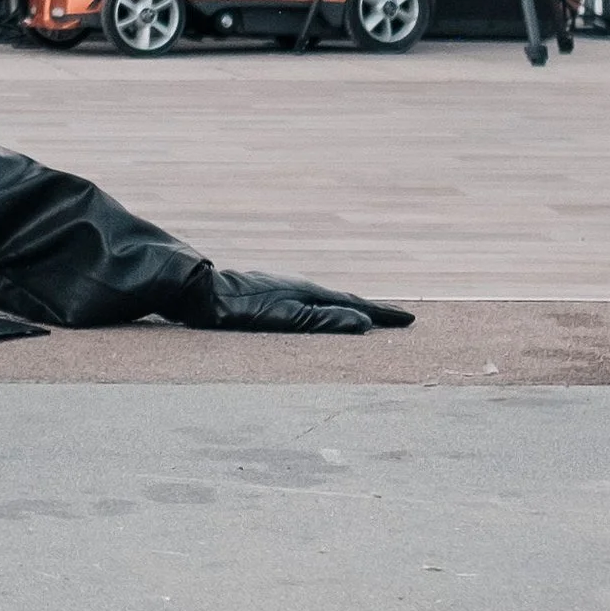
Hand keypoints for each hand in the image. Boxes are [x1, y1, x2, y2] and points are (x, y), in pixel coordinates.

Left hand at [188, 267, 413, 334]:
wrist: (198, 290)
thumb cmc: (241, 309)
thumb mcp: (286, 319)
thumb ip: (324, 321)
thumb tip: (365, 323)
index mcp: (308, 294)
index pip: (354, 305)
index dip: (382, 314)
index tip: (411, 319)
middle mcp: (299, 288)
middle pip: (343, 300)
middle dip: (373, 310)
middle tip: (402, 318)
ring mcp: (283, 289)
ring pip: (326, 299)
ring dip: (351, 307)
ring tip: (370, 316)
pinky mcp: (268, 294)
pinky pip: (310, 301)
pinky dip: (329, 307)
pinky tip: (320, 313)